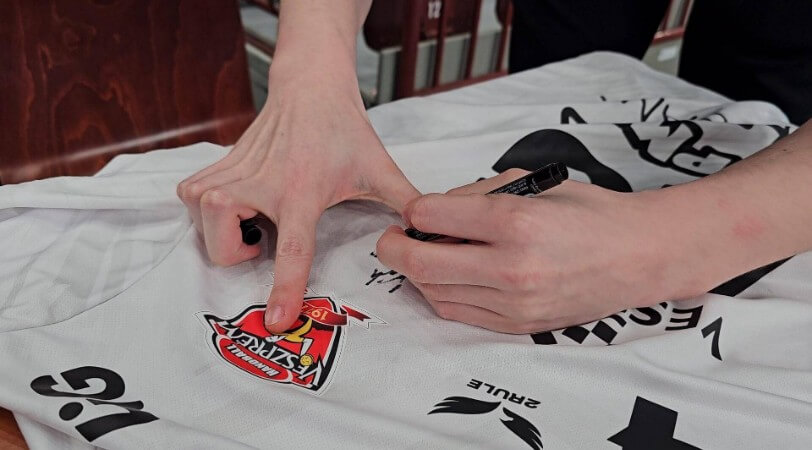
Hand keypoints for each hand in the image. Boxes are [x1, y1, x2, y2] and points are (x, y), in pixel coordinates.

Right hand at [178, 68, 417, 332]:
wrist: (310, 86)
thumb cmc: (344, 129)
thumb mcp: (380, 168)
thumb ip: (406, 202)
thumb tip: (431, 230)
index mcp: (303, 192)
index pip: (293, 251)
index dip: (285, 289)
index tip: (276, 321)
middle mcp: (261, 184)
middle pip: (223, 247)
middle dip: (238, 257)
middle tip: (265, 239)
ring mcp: (233, 172)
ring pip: (200, 223)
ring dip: (221, 233)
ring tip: (253, 219)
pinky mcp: (217, 163)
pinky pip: (189, 199)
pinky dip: (206, 210)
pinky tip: (237, 202)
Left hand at [376, 170, 712, 333]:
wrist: (638, 255)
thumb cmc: (588, 212)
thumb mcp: (531, 183)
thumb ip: (474, 195)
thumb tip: (430, 212)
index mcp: (514, 221)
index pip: (430, 217)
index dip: (412, 211)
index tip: (414, 211)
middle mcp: (511, 267)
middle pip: (421, 263)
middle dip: (394, 248)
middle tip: (391, 239)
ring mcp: (514, 303)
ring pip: (434, 292)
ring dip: (417, 273)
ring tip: (423, 255)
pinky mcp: (518, 324)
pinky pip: (458, 313)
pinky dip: (441, 294)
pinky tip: (446, 277)